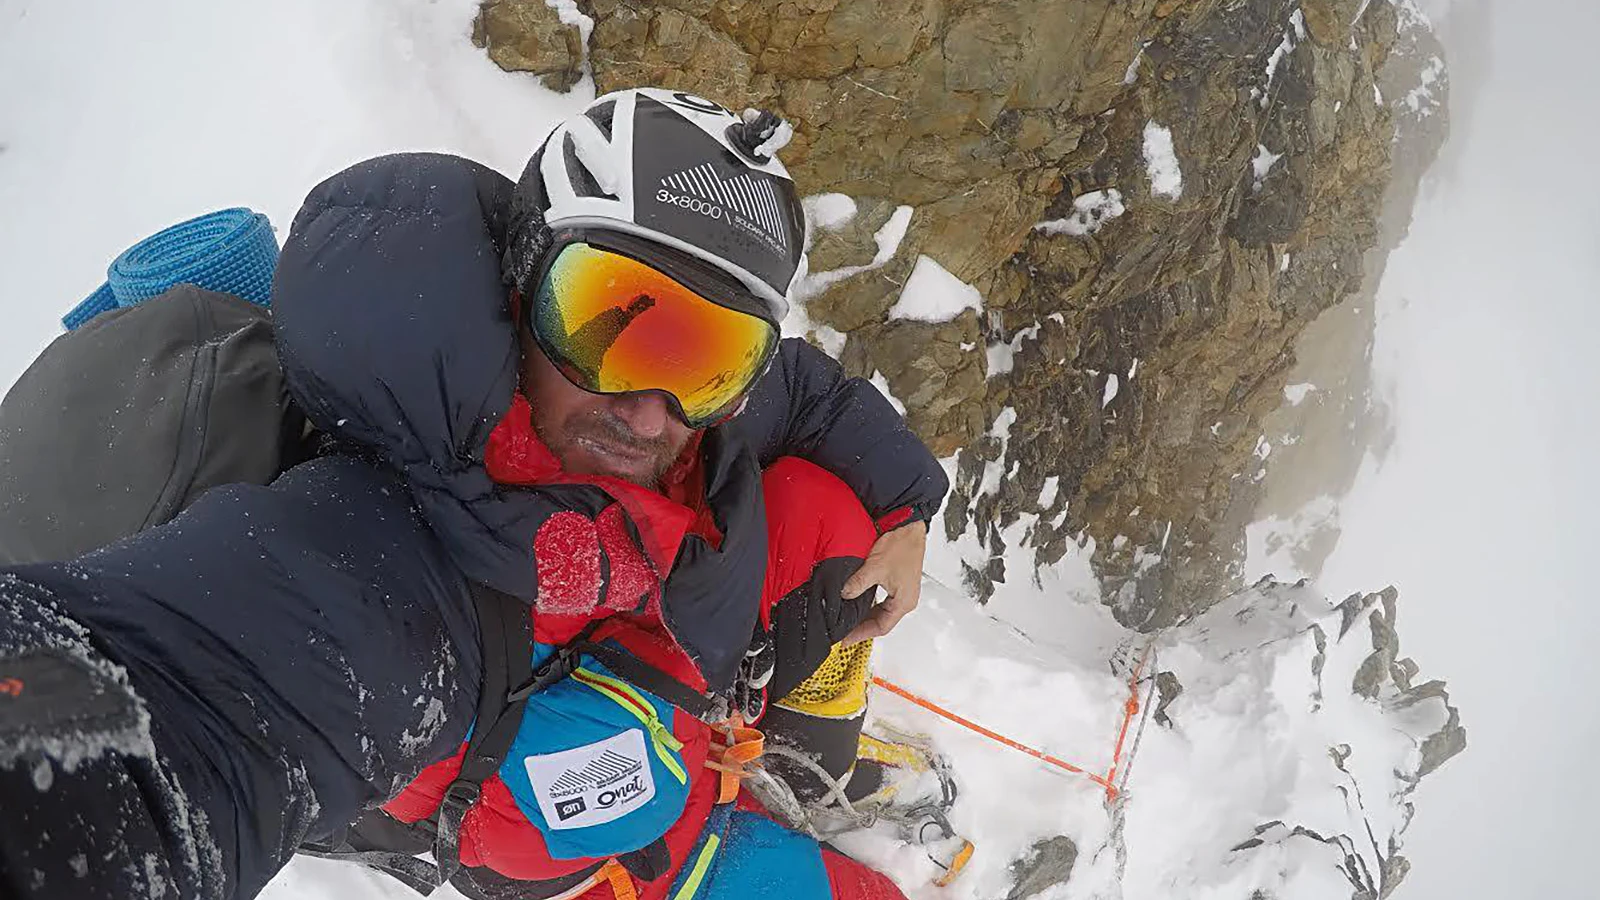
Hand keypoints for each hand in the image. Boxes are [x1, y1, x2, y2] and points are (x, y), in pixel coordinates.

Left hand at [841, 521, 927, 645]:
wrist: (909, 527)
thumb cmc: (901, 545)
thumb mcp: (875, 568)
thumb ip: (857, 584)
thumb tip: (844, 594)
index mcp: (903, 602)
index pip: (880, 627)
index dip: (861, 634)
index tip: (846, 640)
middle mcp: (905, 600)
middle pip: (881, 622)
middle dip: (862, 627)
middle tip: (843, 631)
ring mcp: (902, 592)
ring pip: (881, 612)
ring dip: (865, 616)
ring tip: (847, 620)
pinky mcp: (898, 583)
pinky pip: (882, 601)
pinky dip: (869, 604)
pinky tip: (857, 603)